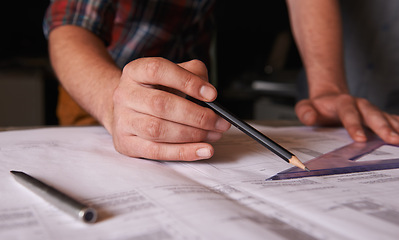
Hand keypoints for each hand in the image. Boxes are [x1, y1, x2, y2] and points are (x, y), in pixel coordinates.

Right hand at [111, 58, 230, 160]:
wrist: (128, 110)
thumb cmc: (156, 91)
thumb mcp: (172, 74)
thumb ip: (193, 74)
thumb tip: (209, 93)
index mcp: (135, 71)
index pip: (158, 70)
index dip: (187, 81)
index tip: (212, 95)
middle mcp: (125, 94)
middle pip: (161, 105)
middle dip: (197, 116)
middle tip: (220, 122)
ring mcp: (123, 120)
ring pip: (158, 130)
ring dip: (192, 135)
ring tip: (214, 134)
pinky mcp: (126, 143)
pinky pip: (156, 151)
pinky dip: (183, 152)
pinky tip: (203, 150)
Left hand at [295, 93, 398, 144]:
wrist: (329, 98)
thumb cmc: (318, 106)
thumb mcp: (306, 107)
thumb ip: (305, 112)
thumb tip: (311, 118)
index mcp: (342, 103)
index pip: (349, 113)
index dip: (354, 125)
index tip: (360, 139)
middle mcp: (360, 104)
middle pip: (372, 114)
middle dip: (383, 127)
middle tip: (393, 139)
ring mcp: (371, 110)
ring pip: (386, 117)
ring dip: (396, 127)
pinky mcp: (378, 116)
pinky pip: (391, 120)